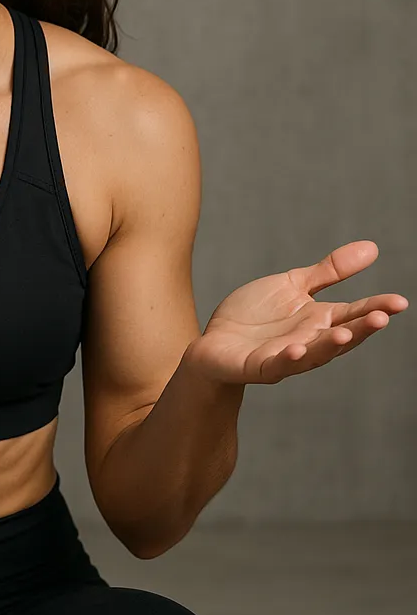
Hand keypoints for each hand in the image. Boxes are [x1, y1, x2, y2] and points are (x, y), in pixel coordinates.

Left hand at [188, 240, 407, 384]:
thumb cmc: (255, 315)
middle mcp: (310, 339)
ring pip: (315, 353)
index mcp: (319, 319)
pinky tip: (297, 348)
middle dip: (361, 328)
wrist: (215, 342)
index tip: (399, 302)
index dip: (375, 308)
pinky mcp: (261, 366)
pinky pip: (278, 364)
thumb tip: (372, 248)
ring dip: (330, 345)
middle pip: (341, 335)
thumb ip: (329, 271)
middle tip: (382, 318)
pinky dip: (289, 358)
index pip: (353, 313)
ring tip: (346, 333)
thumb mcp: (292, 285)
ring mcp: (287, 355)